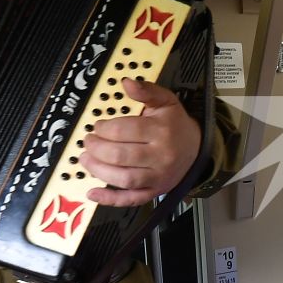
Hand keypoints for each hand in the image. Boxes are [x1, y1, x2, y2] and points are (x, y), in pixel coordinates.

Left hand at [81, 80, 202, 206]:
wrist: (197, 148)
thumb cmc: (176, 124)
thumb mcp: (166, 101)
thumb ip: (146, 91)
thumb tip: (126, 82)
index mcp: (161, 131)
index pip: (125, 131)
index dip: (104, 128)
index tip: (98, 126)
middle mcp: (160, 156)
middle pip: (121, 155)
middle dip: (97, 148)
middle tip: (88, 142)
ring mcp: (157, 177)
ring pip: (123, 178)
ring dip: (99, 170)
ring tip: (86, 159)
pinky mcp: (154, 191)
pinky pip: (131, 199)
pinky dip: (110, 199)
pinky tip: (93, 193)